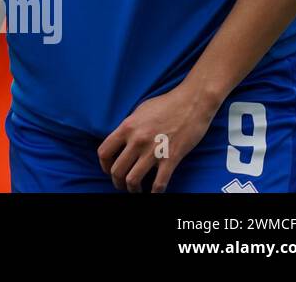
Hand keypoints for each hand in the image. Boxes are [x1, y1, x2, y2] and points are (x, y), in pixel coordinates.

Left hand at [97, 83, 217, 192]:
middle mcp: (137, 140)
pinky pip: (159, 183)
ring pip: (133, 180)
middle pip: (117, 170)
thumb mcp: (139, 111)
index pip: (104, 152)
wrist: (192, 102)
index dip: (103, 165)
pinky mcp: (172, 158)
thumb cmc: (166, 104)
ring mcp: (154, 151)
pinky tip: (155, 193)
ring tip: (136, 190)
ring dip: (133, 189)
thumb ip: (128, 128)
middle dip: (117, 182)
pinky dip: (155, 192)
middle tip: (122, 185)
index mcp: (126, 127)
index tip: (108, 170)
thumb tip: (121, 143)